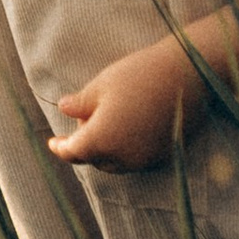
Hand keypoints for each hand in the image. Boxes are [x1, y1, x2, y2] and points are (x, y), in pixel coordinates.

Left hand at [48, 33, 207, 168]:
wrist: (186, 76)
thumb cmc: (138, 75)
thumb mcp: (101, 85)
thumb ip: (79, 103)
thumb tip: (63, 109)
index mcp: (101, 139)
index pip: (74, 152)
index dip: (60, 148)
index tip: (52, 143)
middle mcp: (123, 156)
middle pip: (95, 160)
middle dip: (84, 145)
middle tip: (83, 118)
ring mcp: (145, 158)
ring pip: (116, 163)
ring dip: (105, 150)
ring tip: (106, 120)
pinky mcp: (162, 155)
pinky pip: (136, 160)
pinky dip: (125, 150)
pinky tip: (127, 127)